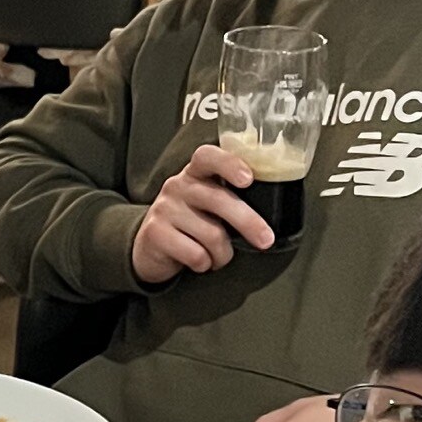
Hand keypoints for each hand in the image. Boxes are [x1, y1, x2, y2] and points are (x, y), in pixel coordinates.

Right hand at [130, 145, 270, 286]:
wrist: (151, 246)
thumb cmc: (190, 223)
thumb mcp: (207, 203)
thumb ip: (230, 197)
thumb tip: (271, 211)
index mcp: (195, 173)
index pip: (208, 156)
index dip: (229, 164)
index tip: (248, 179)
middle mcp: (178, 186)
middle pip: (219, 200)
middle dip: (248, 222)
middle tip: (265, 239)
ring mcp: (165, 208)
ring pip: (212, 235)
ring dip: (223, 253)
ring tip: (218, 255)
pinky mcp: (155, 233)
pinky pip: (195, 254)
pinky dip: (205, 264)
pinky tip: (200, 261)